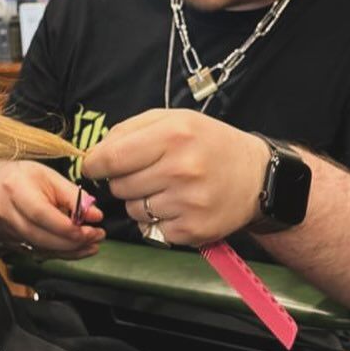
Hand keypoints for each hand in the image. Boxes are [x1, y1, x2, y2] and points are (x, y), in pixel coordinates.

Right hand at [0, 161, 104, 257]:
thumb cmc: (20, 178)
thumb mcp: (48, 176)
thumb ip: (73, 195)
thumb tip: (95, 215)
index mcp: (15, 190)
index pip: (42, 215)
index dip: (68, 227)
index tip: (91, 229)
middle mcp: (6, 213)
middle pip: (41, 237)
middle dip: (73, 242)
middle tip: (97, 237)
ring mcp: (6, 232)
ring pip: (40, 249)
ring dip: (70, 250)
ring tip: (92, 245)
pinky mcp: (10, 244)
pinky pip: (37, 253)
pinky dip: (59, 253)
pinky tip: (76, 249)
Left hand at [81, 109, 268, 246]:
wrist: (256, 176)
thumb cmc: (208, 144)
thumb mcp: (173, 120)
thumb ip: (128, 131)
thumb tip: (93, 155)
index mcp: (173, 135)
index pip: (111, 157)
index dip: (94, 165)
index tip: (93, 167)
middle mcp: (181, 169)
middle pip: (119, 186)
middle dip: (124, 181)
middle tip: (149, 173)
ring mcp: (189, 202)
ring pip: (133, 210)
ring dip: (142, 201)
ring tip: (168, 188)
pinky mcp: (193, 230)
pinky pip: (151, 229)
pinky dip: (158, 220)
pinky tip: (178, 206)